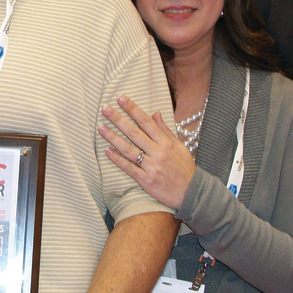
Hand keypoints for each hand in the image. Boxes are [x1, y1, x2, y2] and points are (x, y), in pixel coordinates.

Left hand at [100, 94, 195, 209]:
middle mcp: (158, 153)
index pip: (146, 122)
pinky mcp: (145, 180)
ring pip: (129, 149)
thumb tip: (155, 113)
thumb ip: (165, 130)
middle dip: (119, 120)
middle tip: (105, 109)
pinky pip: (129, 167)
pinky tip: (107, 150)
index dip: (133, 109)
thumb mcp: (179, 146)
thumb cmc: (185, 168)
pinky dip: (118, 159)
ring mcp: (151, 167)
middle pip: (134, 133)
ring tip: (101, 128)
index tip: (121, 99)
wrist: (191, 193)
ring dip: (113, 138)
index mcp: (166, 143)